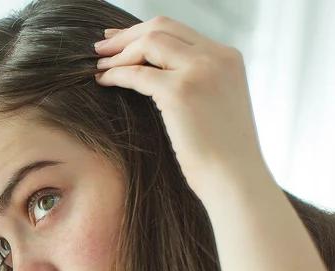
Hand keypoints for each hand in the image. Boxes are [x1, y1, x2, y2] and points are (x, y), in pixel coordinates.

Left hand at [94, 17, 270, 195]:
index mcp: (228, 58)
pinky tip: (103, 81)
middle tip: (101, 47)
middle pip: (162, 27)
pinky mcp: (181, 92)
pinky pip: (137, 73)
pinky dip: (116, 74)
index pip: (179, 30)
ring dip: (119, 53)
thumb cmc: (222, 154)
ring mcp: (201, 71)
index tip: (120, 40)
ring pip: (149, 42)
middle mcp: (218, 57)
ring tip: (99, 66)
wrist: (235, 179)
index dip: (144, 32)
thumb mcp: (215, 105)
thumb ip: (197, 83)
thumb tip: (159, 74)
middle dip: (126, 35)